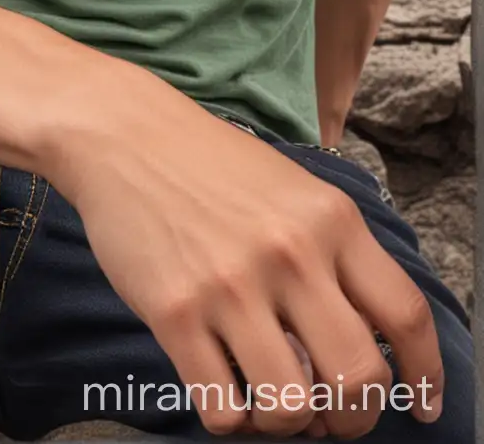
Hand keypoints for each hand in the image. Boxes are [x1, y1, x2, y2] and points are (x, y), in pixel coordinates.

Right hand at [50, 67, 442, 438]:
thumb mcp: (297, 193)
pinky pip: (223, 411)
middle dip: (354, 418)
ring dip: (288, 423)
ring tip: (273, 399)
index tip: (421, 406)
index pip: (405, 315)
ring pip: (290, 408)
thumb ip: (338, 257)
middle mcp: (289, 254)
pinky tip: (226, 389)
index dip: (425, 376)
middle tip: (332, 415)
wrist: (125, 135)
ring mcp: (230, 286)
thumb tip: (370, 348)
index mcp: (330, 220)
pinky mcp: (174, 313)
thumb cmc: (214, 168)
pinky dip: (233, 420)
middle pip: (358, 379)